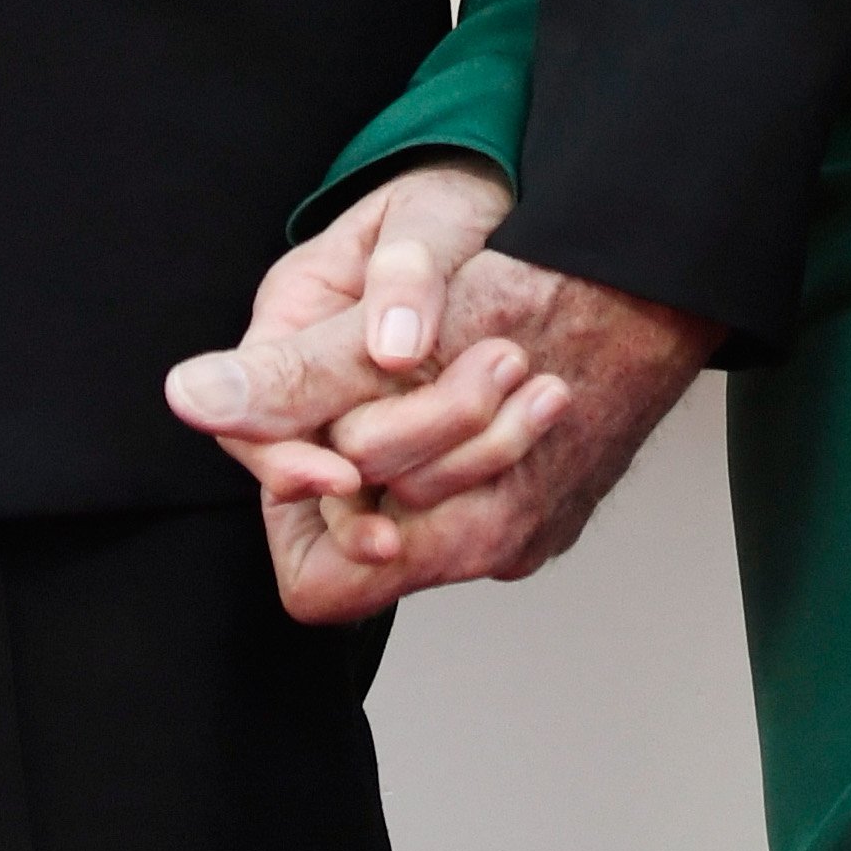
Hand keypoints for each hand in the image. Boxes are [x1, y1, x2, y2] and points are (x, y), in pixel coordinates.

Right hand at [164, 161, 519, 507]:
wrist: (521, 221)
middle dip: (412, 439)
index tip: (345, 477)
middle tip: (500, 376)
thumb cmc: (457, 203)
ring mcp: (375, 418)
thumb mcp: (427, 216)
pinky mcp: (432, 450)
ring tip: (539, 393)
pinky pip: (443, 495)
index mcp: (296, 317)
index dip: (286, 461)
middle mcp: (323, 383)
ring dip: (464, 457)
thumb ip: (403, 273)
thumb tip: (391, 349)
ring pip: (391, 486)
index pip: (254, 415)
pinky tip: (537, 435)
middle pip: (330, 460)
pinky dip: (486, 478)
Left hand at [164, 179, 719, 628]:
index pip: (322, 580)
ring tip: (437, 357)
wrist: (660, 269)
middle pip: (365, 537)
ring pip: (409, 506)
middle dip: (353, 454)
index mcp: (471, 529)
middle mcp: (500, 548)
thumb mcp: (404, 329)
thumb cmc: (547, 288)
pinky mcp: (545, 506)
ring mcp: (528, 529)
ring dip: (403, 431)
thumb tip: (191, 399)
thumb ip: (297, 375)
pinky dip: (445, 435)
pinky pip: (456, 492)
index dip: (300, 496)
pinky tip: (472, 370)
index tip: (317, 420)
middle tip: (389, 369)